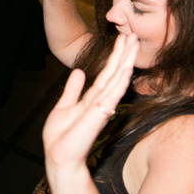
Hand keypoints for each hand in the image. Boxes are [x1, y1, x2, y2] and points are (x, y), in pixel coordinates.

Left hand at [44, 33, 138, 171]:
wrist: (60, 157)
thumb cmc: (62, 137)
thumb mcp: (64, 106)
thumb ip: (73, 90)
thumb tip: (79, 72)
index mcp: (92, 98)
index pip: (106, 73)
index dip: (114, 56)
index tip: (122, 39)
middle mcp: (100, 101)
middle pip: (114, 73)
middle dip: (124, 54)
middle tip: (133, 35)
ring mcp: (100, 108)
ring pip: (116, 81)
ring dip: (125, 62)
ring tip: (133, 44)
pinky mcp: (97, 116)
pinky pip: (110, 96)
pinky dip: (119, 82)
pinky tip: (126, 69)